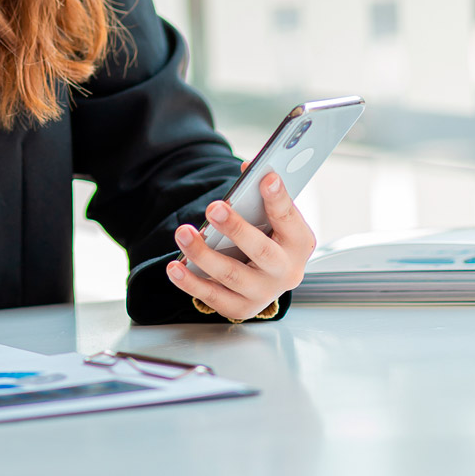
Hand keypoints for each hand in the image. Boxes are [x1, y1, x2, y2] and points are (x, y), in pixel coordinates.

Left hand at [165, 172, 315, 320]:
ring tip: (183, 232)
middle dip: (236, 229)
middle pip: (261, 252)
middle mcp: (286, 271)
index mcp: (299, 243)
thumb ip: (261, 194)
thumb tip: (247, 167)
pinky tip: (175, 267)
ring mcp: (263, 293)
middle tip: (214, 208)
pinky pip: (212, 296)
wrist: (268, 277)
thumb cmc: (270, 237)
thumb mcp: (273, 217)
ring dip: (203, 254)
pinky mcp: (240, 307)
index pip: (289, 219)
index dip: (279, 198)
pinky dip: (191, 282)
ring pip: (231, 275)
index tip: (266, 178)